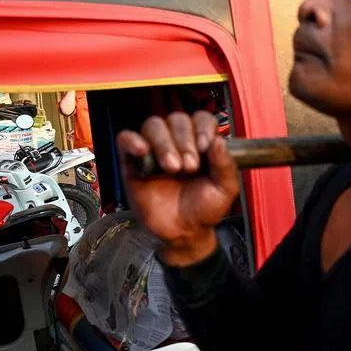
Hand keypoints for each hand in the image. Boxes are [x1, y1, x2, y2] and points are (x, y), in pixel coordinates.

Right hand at [116, 111, 239, 265]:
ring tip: (172, 168)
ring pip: (153, 125)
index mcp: (201, 144)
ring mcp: (155, 150)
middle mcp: (178, 142)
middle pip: (176, 119)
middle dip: (184, 140)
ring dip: (164, 143)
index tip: (204, 147)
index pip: (201, 118)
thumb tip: (218, 140)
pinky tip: (143, 151)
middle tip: (189, 166)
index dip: (202, 127)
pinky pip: (125, 139)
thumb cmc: (205, 209)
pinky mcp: (133, 162)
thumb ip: (225, 165)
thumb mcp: (225, 189)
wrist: (184, 232)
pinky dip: (132, 140)